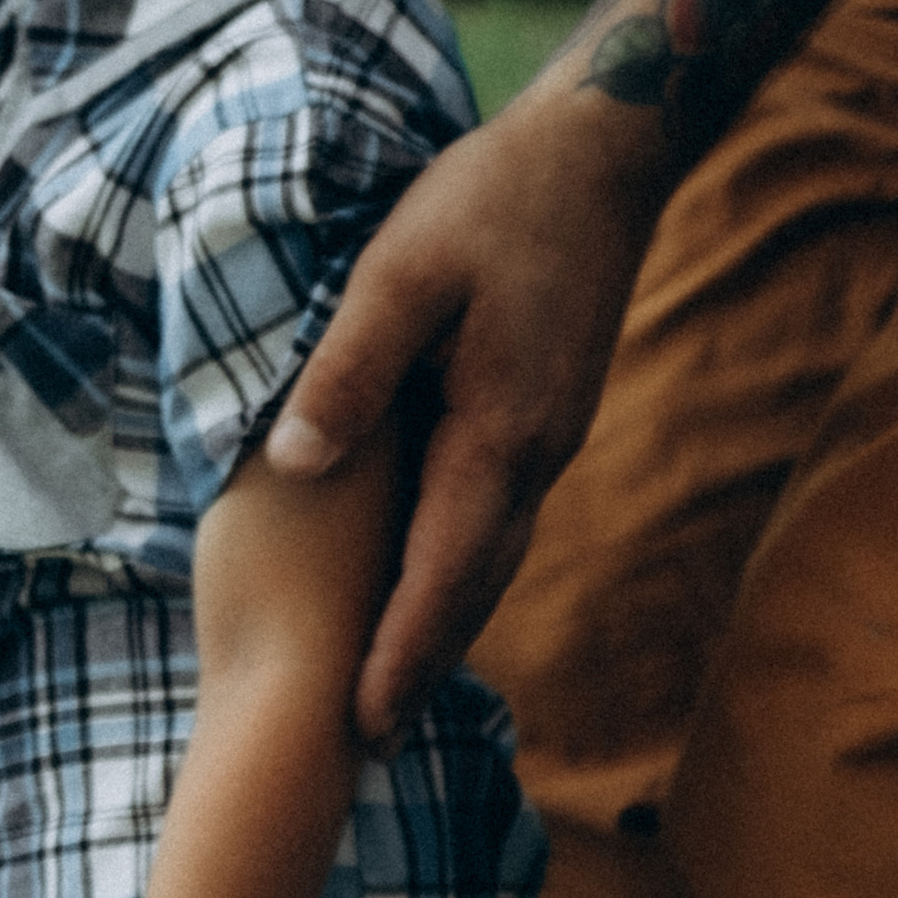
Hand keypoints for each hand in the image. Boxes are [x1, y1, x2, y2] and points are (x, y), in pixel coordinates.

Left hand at [267, 80, 665, 746]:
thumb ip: (349, 366)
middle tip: (368, 740)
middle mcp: (534, 456)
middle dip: (421, 663)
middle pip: (474, 587)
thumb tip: (296, 461)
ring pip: (491, 556)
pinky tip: (426, 575)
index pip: (441, 574)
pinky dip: (459, 565)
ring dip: (444, 621)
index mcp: (497, 433)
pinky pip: (496, 516)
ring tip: (389, 683)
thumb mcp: (402, 270)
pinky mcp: (543, 415)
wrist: (601, 157)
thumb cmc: (491, 203)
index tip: (361, 725)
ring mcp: (547, 439)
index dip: (400, 652)